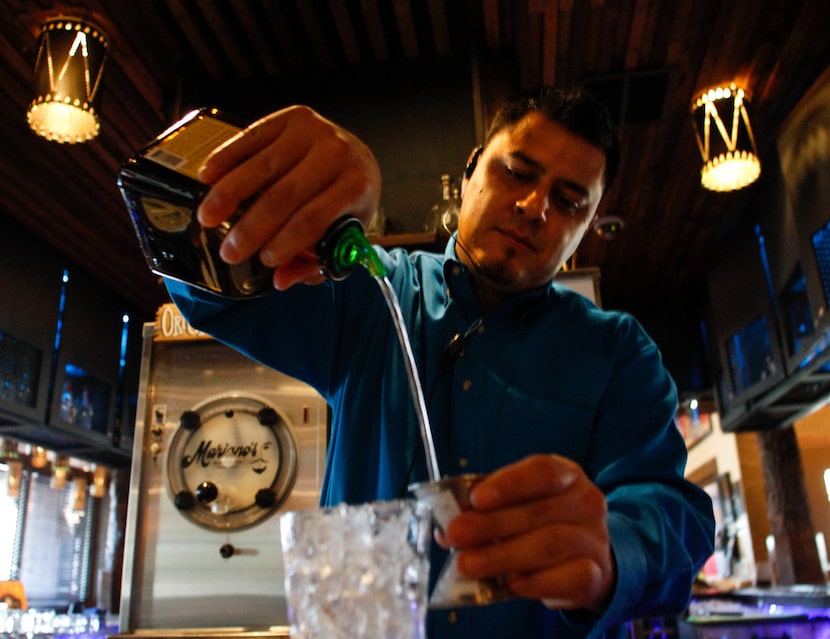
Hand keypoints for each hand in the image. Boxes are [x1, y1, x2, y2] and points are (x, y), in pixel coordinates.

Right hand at [196, 106, 380, 288]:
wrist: (355, 158)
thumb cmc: (344, 201)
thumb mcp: (342, 234)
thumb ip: (313, 261)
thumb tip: (281, 280)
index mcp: (356, 186)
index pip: (315, 218)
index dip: (287, 241)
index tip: (264, 260)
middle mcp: (337, 154)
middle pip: (284, 196)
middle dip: (252, 228)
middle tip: (229, 251)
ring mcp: (313, 131)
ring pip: (262, 168)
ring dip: (229, 195)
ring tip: (208, 219)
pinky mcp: (291, 117)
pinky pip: (251, 139)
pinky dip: (226, 159)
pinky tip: (207, 179)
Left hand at [440, 455, 614, 611]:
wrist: (584, 558)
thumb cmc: (541, 524)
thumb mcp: (518, 505)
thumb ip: (488, 509)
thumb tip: (447, 529)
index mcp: (566, 476)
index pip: (542, 472)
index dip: (508, 484)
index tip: (476, 498)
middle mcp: (586, 503)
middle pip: (538, 512)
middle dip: (491, 525)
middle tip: (455, 535)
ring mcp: (594, 539)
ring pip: (549, 545)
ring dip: (502, 556)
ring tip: (468, 564)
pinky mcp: (595, 575)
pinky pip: (566, 578)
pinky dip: (535, 582)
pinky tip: (510, 583)